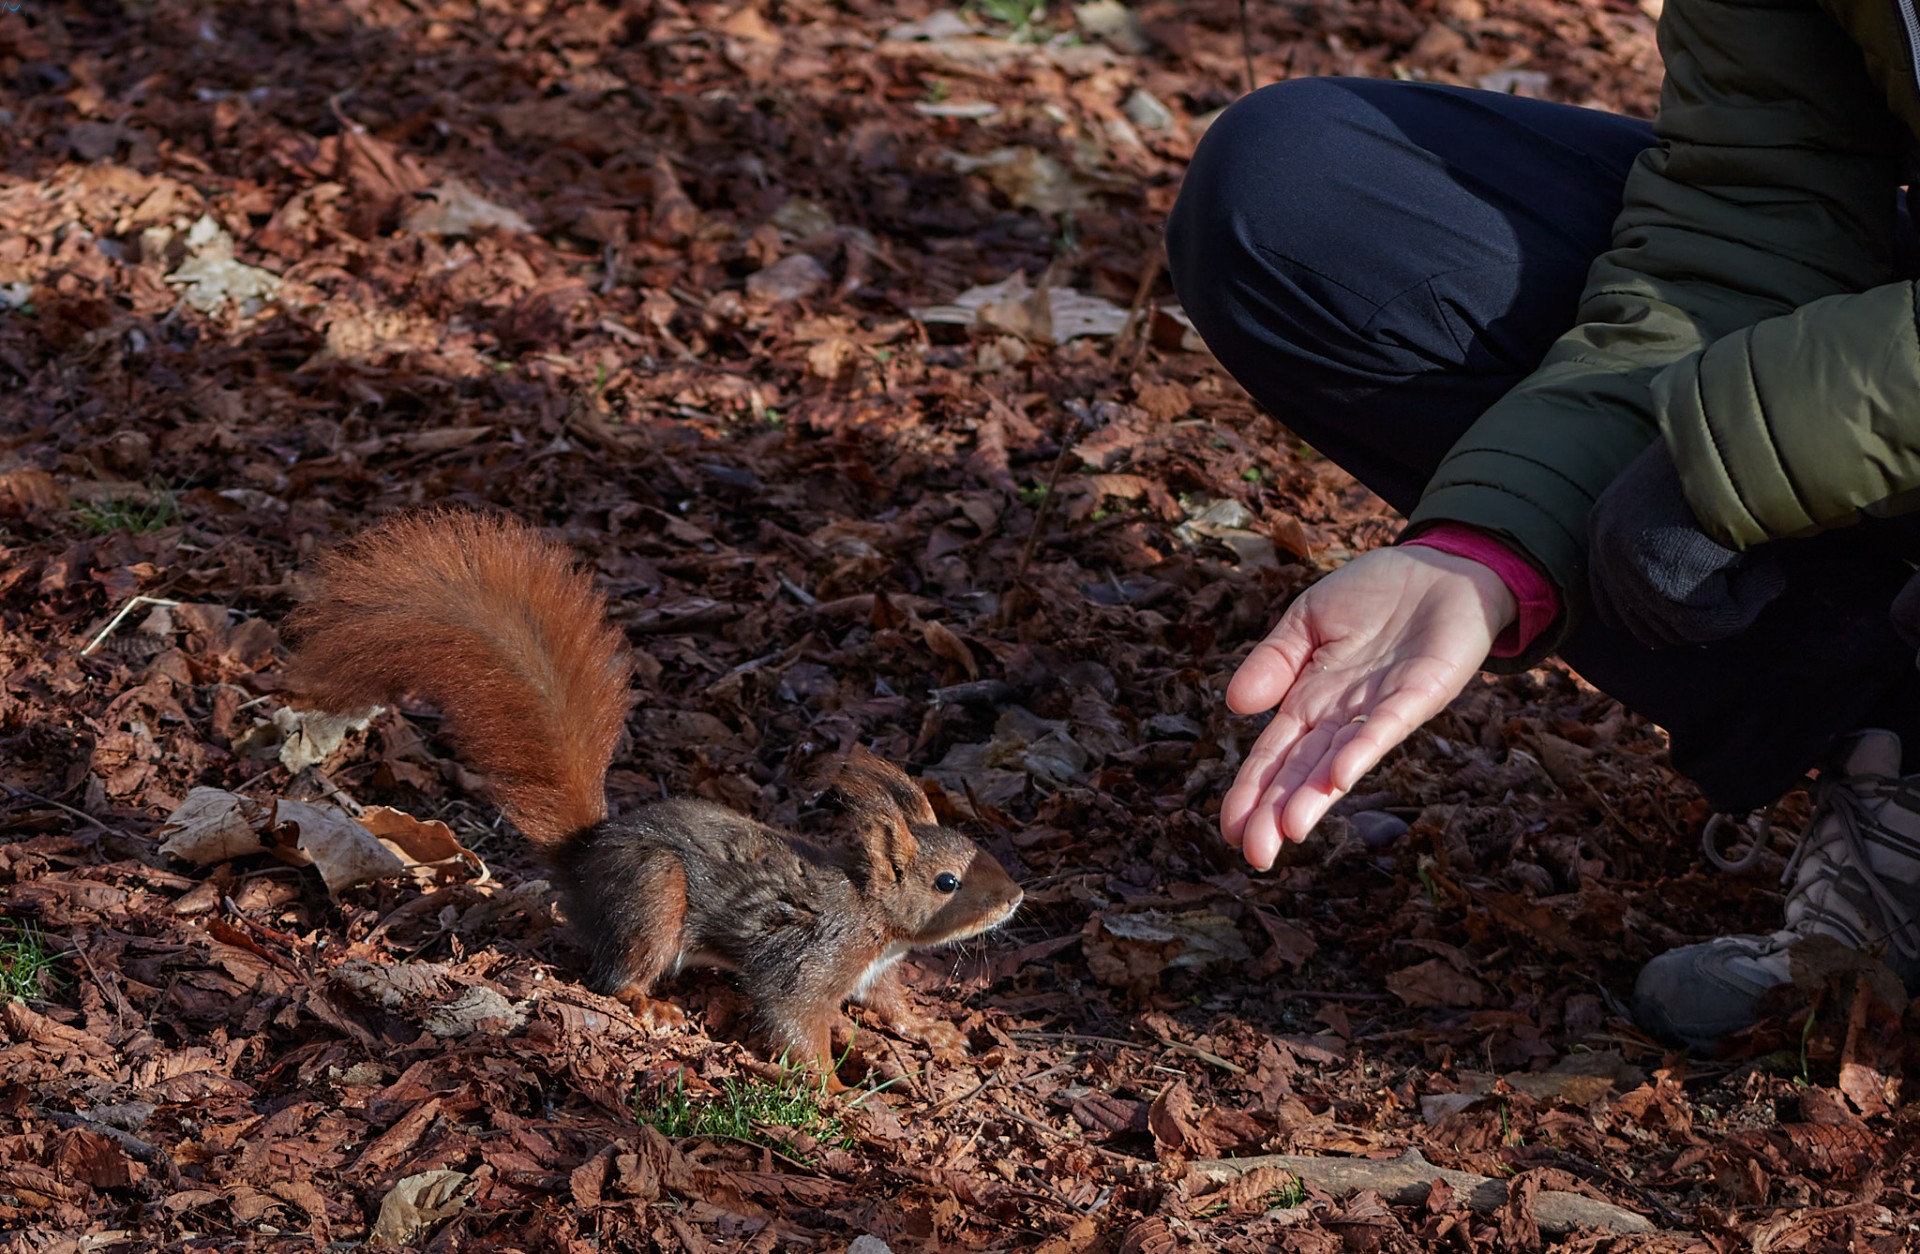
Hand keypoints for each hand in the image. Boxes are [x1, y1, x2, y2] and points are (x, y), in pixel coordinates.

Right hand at [1220, 547, 1517, 868]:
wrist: (1442, 565)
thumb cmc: (1374, 594)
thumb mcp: (1307, 619)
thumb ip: (1273, 661)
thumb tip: (1234, 705)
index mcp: (1310, 700)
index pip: (1274, 754)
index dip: (1251, 791)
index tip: (1229, 830)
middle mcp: (1344, 715)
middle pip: (1302, 769)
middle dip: (1275, 811)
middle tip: (1254, 854)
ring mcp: (1382, 706)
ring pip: (1342, 758)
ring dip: (1316, 794)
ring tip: (1290, 829)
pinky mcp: (1422, 690)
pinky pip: (1389, 724)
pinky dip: (1364, 749)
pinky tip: (1341, 776)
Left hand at [1587, 440, 1784, 647]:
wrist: (1749, 434)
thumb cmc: (1731, 463)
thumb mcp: (1685, 506)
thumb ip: (1676, 554)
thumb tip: (1693, 620)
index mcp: (1605, 524)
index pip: (1613, 607)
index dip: (1659, 618)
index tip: (1704, 610)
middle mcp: (1607, 546)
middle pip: (1646, 627)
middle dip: (1699, 619)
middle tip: (1745, 587)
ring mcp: (1632, 565)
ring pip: (1682, 628)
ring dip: (1729, 609)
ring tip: (1762, 568)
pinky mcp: (1666, 579)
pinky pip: (1713, 624)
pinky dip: (1748, 605)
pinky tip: (1770, 570)